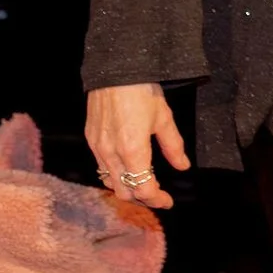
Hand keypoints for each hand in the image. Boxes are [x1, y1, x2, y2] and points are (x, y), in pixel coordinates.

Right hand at [85, 83, 189, 209]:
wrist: (116, 71)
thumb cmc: (143, 92)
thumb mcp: (164, 119)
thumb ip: (173, 147)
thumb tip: (182, 167)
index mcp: (132, 151)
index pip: (144, 188)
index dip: (157, 199)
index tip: (168, 201)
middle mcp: (111, 154)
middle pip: (124, 192)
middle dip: (142, 197)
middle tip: (158, 194)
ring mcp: (97, 148)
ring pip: (110, 182)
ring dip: (127, 188)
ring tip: (144, 184)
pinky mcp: (90, 140)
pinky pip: (101, 168)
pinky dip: (115, 176)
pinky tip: (127, 169)